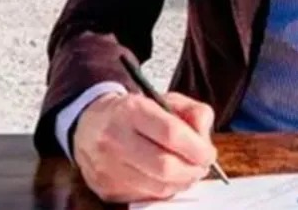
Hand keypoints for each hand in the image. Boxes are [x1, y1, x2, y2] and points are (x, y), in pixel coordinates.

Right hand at [72, 91, 217, 203]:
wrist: (89, 125)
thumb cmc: (133, 113)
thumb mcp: (165, 99)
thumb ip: (193, 112)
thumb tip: (204, 139)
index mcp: (131, 110)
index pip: (171, 133)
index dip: (197, 148)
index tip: (209, 154)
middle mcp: (115, 138)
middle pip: (165, 166)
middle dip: (192, 170)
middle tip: (201, 166)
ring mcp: (107, 167)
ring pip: (157, 187)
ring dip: (180, 183)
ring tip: (186, 172)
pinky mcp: (106, 188)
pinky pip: (145, 197)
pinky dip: (162, 191)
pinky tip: (166, 179)